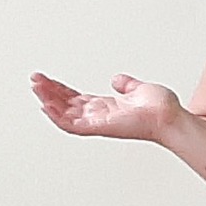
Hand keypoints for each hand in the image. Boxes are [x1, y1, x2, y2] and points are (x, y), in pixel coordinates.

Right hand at [30, 72, 184, 141]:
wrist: (170, 116)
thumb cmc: (161, 108)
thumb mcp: (139, 89)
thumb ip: (127, 85)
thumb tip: (118, 79)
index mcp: (106, 107)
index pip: (75, 98)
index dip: (59, 88)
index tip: (45, 78)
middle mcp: (99, 116)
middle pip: (65, 104)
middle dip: (48, 91)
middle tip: (34, 79)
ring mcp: (98, 122)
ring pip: (64, 114)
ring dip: (48, 100)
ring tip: (36, 86)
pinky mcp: (99, 127)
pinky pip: (72, 125)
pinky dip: (57, 116)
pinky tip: (45, 104)